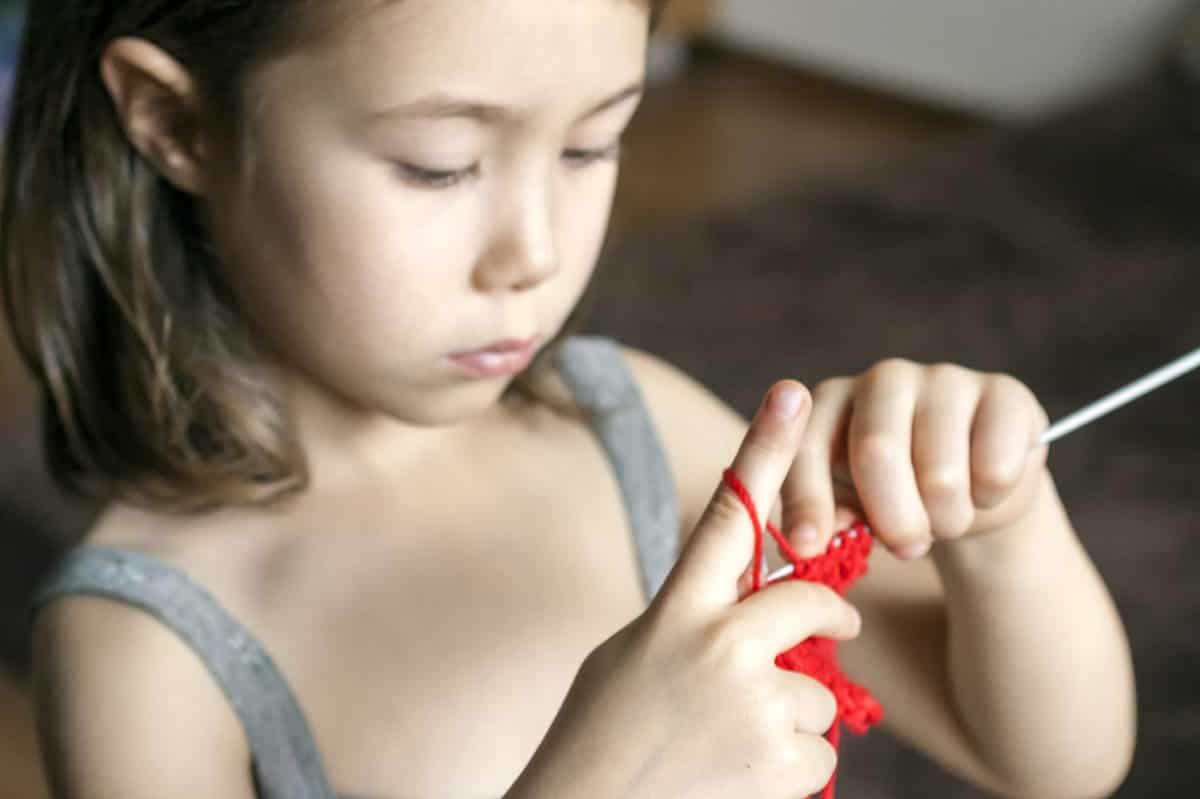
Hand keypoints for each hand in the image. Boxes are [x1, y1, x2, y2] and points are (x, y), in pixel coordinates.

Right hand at [509, 381, 860, 798]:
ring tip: (729, 751)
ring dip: (791, 721)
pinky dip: (791, 769)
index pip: (728, 514)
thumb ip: (692, 621)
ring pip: (817, 692)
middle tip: (834, 629)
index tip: (796, 393)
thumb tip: (759, 616)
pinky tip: (740, 782)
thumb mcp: (632, 657)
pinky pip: (821, 751)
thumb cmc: (600, 737)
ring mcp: (753, 703)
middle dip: (828, 618)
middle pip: (808, 600)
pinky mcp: (781, 762)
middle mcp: (716, 645)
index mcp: (673, 612)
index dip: (765, 448)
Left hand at [780, 359, 1049, 559]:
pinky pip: (995, 469)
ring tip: (945, 520)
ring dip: (946, 520)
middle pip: (877, 452)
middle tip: (907, 548)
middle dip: (891, 519)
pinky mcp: (1005, 393)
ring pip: (941, 474)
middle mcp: (883, 379)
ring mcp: (945, 378)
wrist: (974, 487)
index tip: (806, 545)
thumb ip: (827, 517)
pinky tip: (983, 490)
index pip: (807, 445)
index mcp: (831, 400)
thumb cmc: (898, 497)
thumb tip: (810, 540)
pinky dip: (988, 500)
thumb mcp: (851, 508)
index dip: (805, 498)